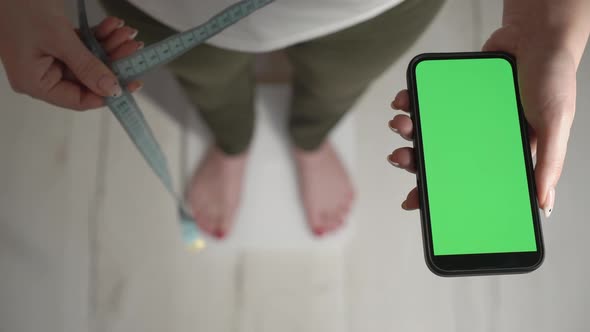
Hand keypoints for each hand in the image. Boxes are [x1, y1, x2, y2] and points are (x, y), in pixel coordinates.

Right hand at [0, 1, 141, 110]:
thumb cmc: (19, 5)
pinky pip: (82, 45)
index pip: (78, 99)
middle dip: (113, 62)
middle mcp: (40, 74)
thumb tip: (111, 89)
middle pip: (87, 78)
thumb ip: (86, 66)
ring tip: (127, 33)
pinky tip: (113, 25)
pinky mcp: (53, 42)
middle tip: (134, 50)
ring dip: (109, 46)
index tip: (131, 84)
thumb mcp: (58, 38)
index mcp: (34, 82)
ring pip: (88, 60)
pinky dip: (98, 35)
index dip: (106, 94)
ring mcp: (46, 57)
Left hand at [387, 26, 579, 217]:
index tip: (414, 202)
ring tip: (401, 125)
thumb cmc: (553, 78)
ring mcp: (461, 117)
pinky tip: (403, 101)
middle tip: (400, 157)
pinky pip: (425, 101)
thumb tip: (542, 202)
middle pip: (437, 159)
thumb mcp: (555, 123)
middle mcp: (477, 139)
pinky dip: (410, 102)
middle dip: (413, 162)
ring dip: (407, 132)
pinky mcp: (452, 95)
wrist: (537, 35)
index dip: (439, 194)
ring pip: (426, 132)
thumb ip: (548, 162)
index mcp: (500, 154)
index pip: (465, 182)